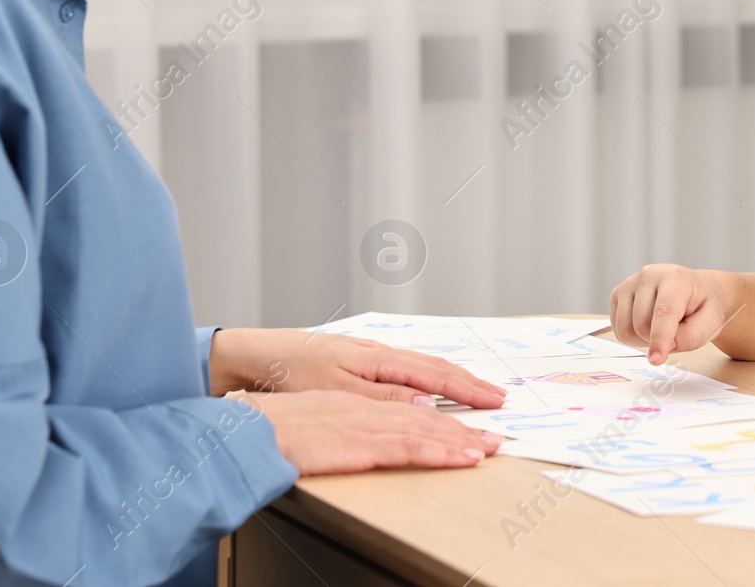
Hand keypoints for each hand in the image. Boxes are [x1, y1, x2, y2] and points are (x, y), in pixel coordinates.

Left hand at [209, 328, 507, 408]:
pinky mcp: (358, 362)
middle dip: (470, 384)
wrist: (255, 355)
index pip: (436, 374)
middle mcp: (380, 354)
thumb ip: (385, 397)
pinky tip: (432, 384)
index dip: (468, 390)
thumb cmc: (291, 372)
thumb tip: (428, 402)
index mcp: (379, 359)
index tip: (495, 402)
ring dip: (453, 380)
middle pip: (436, 367)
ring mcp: (370, 356)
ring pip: (423, 367)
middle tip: (499, 399)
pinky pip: (407, 369)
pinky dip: (430, 377)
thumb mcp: (338, 390)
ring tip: (477, 391)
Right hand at [234, 389, 504, 474]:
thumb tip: (405, 410)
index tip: (477, 409)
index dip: (451, 399)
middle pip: (428, 407)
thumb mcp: (326, 407)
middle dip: (466, 420)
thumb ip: (363, 409)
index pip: (416, 391)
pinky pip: (409, 446)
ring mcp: (366, 419)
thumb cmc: (280, 420)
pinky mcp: (360, 441)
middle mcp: (369, 399)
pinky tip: (461, 457)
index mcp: (360, 388)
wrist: (248, 425)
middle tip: (497, 433)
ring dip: (461, 438)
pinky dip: (440, 452)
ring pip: (425, 426)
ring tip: (489, 448)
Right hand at [609, 264, 731, 363]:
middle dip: (657, 340)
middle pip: (641, 325)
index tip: (656, 359)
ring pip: (625, 329)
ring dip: (642, 340)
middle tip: (674, 332)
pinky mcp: (617, 294)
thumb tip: (666, 347)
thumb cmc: (702, 305)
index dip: (659, 338)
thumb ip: (692, 336)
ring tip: (660, 328)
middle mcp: (648, 276)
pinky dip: (632, 336)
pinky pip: (617, 329)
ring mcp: (629, 283)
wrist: (694, 290)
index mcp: (675, 278)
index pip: (663, 312)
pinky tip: (647, 325)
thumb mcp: (712, 321)